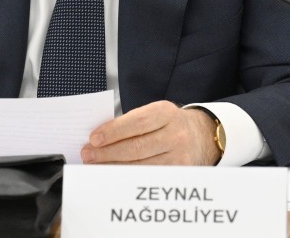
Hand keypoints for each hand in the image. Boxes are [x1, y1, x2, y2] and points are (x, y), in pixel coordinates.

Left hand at [80, 101, 219, 165]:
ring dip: (113, 167)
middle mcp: (175, 134)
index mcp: (165, 112)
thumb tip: (99, 138)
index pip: (136, 122)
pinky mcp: (178, 173)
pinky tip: (114, 176)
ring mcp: (179, 155)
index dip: (113, 131)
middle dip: (107, 152)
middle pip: (136, 147)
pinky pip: (148, 177)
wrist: (201, 136)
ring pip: (140, 166)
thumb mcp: (154, 114)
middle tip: (88, 155)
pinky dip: (127, 177)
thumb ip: (130, 123)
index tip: (94, 138)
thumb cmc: (168, 124)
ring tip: (95, 166)